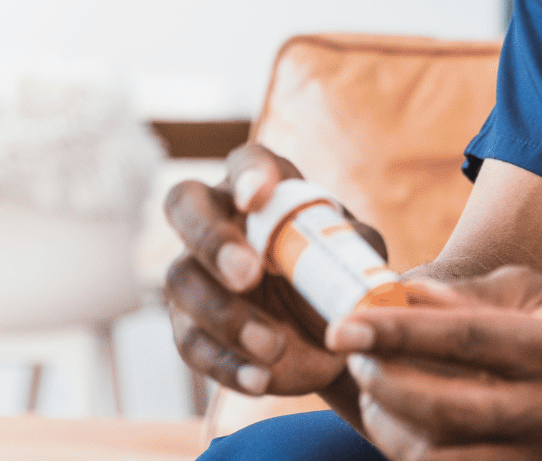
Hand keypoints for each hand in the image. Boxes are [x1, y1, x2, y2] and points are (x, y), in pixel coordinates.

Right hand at [162, 143, 389, 409]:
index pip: (246, 162)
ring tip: (272, 346)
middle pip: (185, 205)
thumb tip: (355, 250)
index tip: (258, 197)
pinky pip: (191, 342)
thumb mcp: (359, 257)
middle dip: (212, 239)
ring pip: (182, 279)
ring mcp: (195, 271)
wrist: (327, 334)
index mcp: (264, 188)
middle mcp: (217, 219)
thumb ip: (358, 247)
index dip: (248, 175)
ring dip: (225, 315)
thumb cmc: (339, 272)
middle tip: (248, 274)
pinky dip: (225, 364)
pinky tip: (260, 378)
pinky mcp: (190, 325)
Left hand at [328, 266, 541, 460]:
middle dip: (382, 381)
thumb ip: (474, 296)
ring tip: (378, 392)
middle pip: (444, 408)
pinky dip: (417, 455)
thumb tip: (401, 295)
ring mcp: (541, 456)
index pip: (467, 339)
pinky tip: (404, 428)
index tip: (345, 324)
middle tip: (357, 354)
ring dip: (390, 428)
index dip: (399, 331)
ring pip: (441, 459)